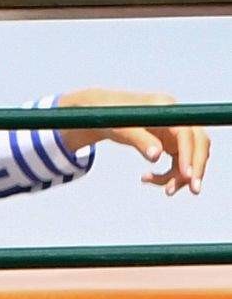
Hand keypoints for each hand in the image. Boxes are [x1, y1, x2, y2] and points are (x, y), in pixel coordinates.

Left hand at [56, 88, 210, 195]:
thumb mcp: (120, 128)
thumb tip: (156, 156)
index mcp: (165, 107)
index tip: (186, 175)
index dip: (189, 153)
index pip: (186, 132)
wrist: (99, 112)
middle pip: (198, 143)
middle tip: (194, 190)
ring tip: (167, 191)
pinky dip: (170, 175)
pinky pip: (178, 162)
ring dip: (183, 175)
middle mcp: (175, 118)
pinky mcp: (170, 142)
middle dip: (197, 167)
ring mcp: (174, 131)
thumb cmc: (108, 116)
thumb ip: (139, 140)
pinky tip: (146, 178)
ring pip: (190, 156)